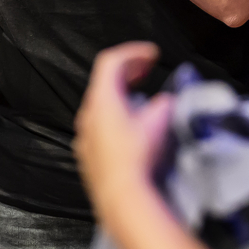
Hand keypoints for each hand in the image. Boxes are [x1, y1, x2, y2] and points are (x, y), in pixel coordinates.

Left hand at [75, 41, 171, 209]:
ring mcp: (84, 135)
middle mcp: (87, 114)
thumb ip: (163, 104)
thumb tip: (164, 101)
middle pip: (103, 81)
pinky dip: (115, 117)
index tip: (153, 54)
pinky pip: (99, 126)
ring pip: (100, 105)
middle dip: (127, 70)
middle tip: (148, 68)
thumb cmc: (138, 155)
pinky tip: (131, 129)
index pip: (111, 62)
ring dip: (122, 95)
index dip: (133, 52)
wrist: (121, 196)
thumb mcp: (158, 122)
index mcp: (101, 100)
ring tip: (143, 97)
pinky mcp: (87, 154)